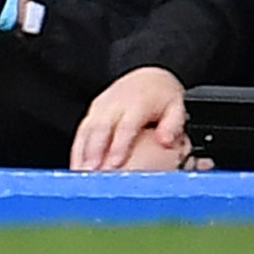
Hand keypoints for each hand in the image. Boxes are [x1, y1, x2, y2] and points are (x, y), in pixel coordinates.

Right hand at [72, 66, 189, 170]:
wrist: (149, 79)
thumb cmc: (163, 98)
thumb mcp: (176, 108)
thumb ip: (172, 125)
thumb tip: (165, 141)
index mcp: (137, 103)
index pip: (126, 126)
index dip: (119, 145)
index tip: (114, 163)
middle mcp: (116, 103)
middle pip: (101, 128)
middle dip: (94, 151)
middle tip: (92, 174)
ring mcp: (102, 105)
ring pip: (88, 129)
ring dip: (82, 152)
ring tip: (81, 174)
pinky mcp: (93, 110)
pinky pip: (82, 129)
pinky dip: (78, 148)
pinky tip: (77, 166)